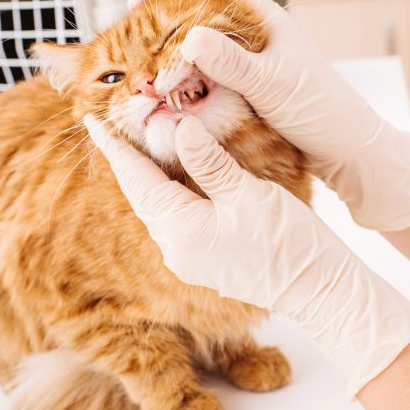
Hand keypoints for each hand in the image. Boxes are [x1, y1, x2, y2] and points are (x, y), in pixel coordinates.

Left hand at [85, 113, 409, 397]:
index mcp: (179, 230)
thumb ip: (208, 161)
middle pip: (142, 194)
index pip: (136, 179)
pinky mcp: (205, 260)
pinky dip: (170, 192)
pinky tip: (176, 174)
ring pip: (158, 207)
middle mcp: (174, 248)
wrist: (317, 288)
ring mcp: (188, 258)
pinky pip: (175, 219)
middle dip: (129, 159)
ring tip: (141, 143)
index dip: (115, 148)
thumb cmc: (287, 241)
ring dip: (149, 175)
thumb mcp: (246, 193)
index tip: (92, 122)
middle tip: (115, 124)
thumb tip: (179, 128)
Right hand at [129, 0, 409, 231]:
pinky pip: (205, 80)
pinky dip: (183, 80)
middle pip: (200, 10)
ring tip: (141, 52)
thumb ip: (233, 63)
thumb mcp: (274, 84)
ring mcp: (248, 67)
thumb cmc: (324, 112)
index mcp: (265, 22)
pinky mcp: (245, 95)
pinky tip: (165, 88)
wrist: (347, 153)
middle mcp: (254, 40)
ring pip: (199, 47)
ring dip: (169, 46)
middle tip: (133, 9)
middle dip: (164, 6)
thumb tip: (191, 38)